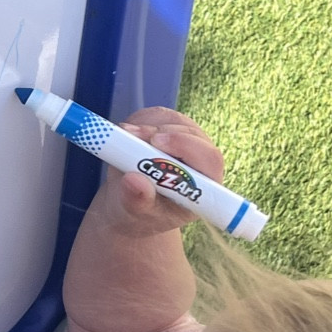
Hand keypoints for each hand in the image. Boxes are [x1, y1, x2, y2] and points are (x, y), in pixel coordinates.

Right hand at [102, 107, 225, 236]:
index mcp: (205, 186)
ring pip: (172, 120)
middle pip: (190, 134)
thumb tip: (133, 181)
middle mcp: (200, 159)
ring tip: (122, 137)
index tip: (156, 142)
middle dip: (159, 132)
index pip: (209, 159)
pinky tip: (125, 136)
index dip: (186, 145)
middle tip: (129, 134)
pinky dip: (137, 121)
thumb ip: (138, 201)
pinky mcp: (167, 126)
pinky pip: (155, 115)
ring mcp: (185, 139)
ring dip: (146, 125)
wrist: (131, 204)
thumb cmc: (141, 216)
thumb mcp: (136, 215)